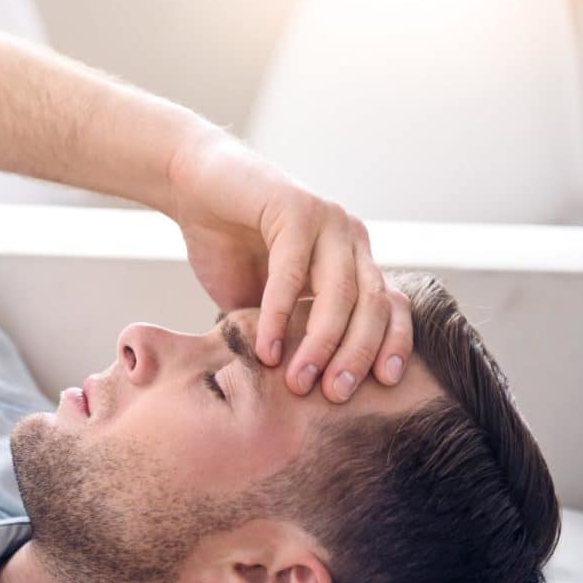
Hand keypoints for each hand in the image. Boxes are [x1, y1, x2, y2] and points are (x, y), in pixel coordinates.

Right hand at [165, 129, 411, 402]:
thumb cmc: (226, 245)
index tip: (383, 385)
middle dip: (356, 355)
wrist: (191, 187)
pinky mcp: (294, 209)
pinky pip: (293, 272)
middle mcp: (349, 239)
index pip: (391, 307)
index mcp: (351, 260)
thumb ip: (288, 333)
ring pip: (341, 293)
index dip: (392, 345)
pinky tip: (265, 348)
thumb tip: (301, 391)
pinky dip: (278, 315)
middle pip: (373, 305)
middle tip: (334, 395)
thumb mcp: (264, 301)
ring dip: (320, 343)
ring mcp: (326, 221)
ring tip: (298, 381)